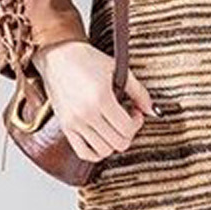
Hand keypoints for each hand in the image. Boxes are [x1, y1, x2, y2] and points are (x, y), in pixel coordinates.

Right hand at [32, 41, 159, 162]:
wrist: (57, 56)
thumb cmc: (86, 60)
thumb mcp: (118, 70)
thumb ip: (139, 92)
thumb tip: (153, 110)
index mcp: (100, 98)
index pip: (127, 128)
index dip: (138, 122)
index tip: (135, 111)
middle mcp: (85, 114)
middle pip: (118, 143)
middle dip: (128, 133)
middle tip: (127, 119)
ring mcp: (74, 123)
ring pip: (104, 151)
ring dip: (114, 142)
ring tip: (113, 126)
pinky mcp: (65, 127)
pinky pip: (84, 153)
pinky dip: (97, 152)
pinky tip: (102, 138)